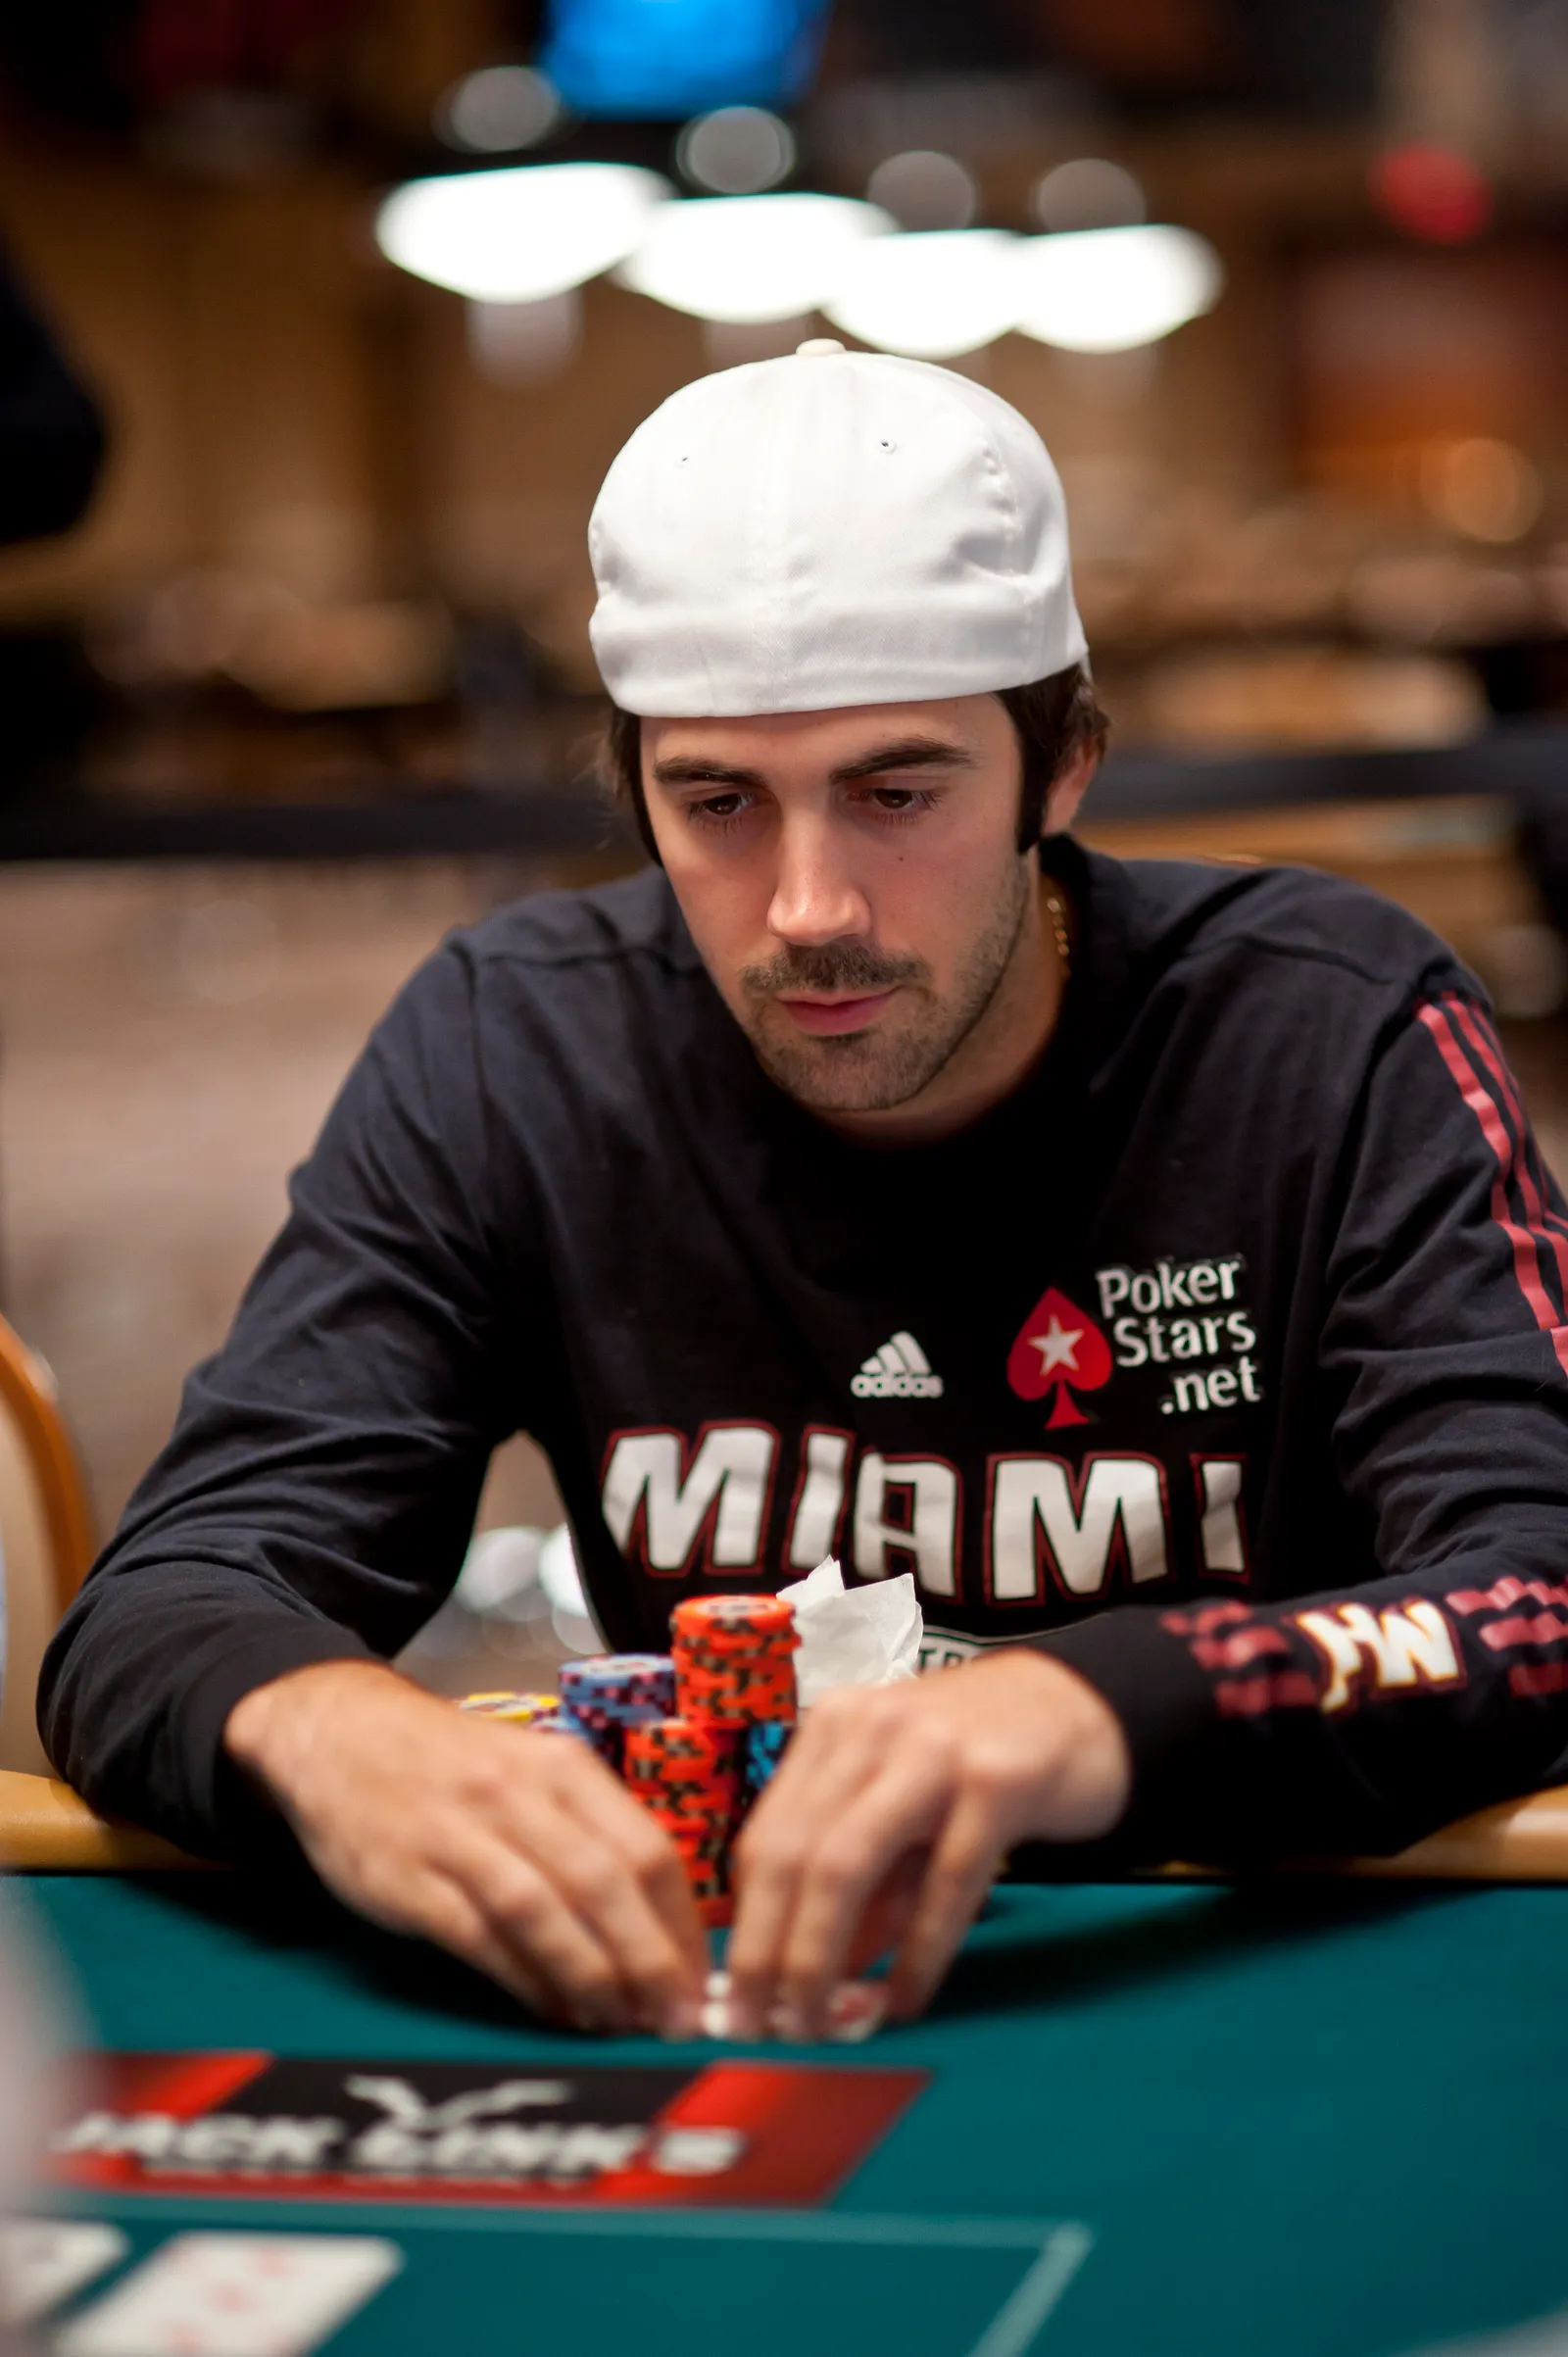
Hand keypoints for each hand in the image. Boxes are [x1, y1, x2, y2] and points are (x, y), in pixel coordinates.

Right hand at [224, 1661, 706, 2035]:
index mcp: (564, 1768)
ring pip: (544, 1911)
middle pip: (604, 1883)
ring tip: (620, 2024)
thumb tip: (659, 1926)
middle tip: (676, 2022)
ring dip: (591, 1976)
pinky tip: (553, 2011)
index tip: (702, 1984)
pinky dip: (523, 1979)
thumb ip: (589, 1834)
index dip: (682, 1926)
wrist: (341, 1732)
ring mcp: (461, 1833)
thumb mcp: (533, 1772)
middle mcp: (518, 1794)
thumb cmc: (455, 1765)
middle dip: (650, 1961)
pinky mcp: (409, 1876)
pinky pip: (478, 1936)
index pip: (648, 1848)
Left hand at [725, 1650, 1129, 2039]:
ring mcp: (931, 1750)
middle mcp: (870, 1729)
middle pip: (792, 1855)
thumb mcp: (905, 1806)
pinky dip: (919, 1951)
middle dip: (769, 1955)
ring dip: (822, 1958)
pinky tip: (906, 1999)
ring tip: (821, 2028)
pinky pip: (944, 1882)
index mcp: (835, 1728)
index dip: (743, 1928)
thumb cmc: (981, 1760)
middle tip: (767, 2032)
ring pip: (845, 1866)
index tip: (736, 2001)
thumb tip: (809, 1979)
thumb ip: (863, 1881)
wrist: (1085, 1703)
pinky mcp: (997, 1781)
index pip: (765, 1838)